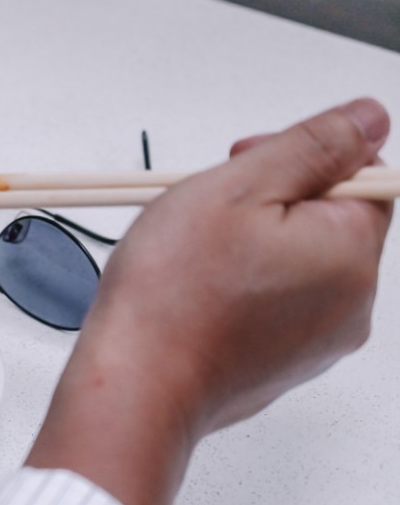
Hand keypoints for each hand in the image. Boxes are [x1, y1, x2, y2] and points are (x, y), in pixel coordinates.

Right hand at [27, 99, 391, 504]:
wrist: (136, 386)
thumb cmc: (173, 295)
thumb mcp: (238, 187)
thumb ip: (314, 146)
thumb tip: (369, 119)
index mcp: (351, 251)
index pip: (364, 176)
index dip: (302, 158)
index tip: (245, 165)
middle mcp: (353, 303)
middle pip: (328, 222)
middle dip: (270, 204)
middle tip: (207, 213)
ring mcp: (319, 342)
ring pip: (298, 265)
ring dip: (252, 248)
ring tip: (194, 259)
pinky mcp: (282, 365)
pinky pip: (276, 306)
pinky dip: (240, 291)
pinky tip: (197, 294)